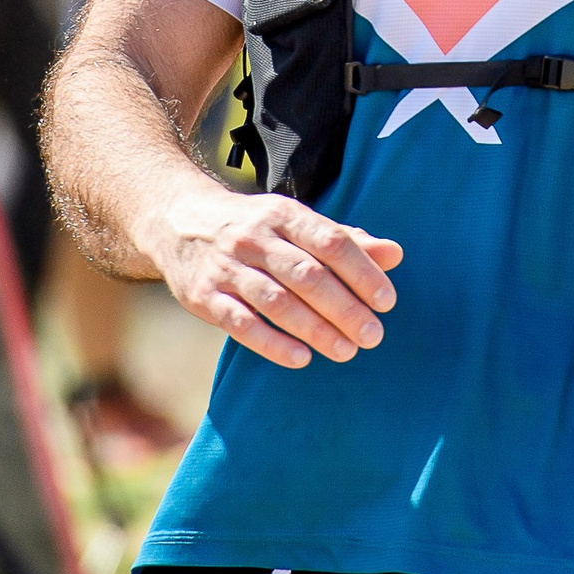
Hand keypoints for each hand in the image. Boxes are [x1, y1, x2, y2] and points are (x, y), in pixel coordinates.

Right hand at [135, 180, 402, 369]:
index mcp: (285, 215)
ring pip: (276, 302)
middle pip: (307, 276)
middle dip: (344, 308)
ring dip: (315, 330)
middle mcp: (255, 238)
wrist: (178, 221)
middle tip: (373, 335)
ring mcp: (226, 268)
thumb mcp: (297, 222)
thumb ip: (345, 240)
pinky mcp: (203, 296)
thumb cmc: (255, 227)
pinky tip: (301, 358)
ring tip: (346, 351)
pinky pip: (240, 323)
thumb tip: (395, 254)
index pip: (331, 242)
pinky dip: (272, 343)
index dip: (362, 272)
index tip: (386, 301)